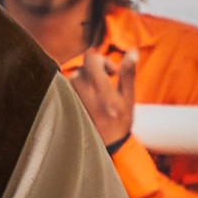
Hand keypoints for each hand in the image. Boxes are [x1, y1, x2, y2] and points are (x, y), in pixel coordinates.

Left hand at [66, 36, 139, 156]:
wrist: (106, 146)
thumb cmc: (120, 121)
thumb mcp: (128, 98)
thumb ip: (128, 73)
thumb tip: (133, 51)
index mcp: (99, 88)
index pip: (91, 57)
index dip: (103, 60)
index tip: (112, 73)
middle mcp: (82, 91)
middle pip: (84, 65)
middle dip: (97, 70)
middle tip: (108, 83)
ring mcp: (71, 98)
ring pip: (76, 75)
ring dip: (88, 80)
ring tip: (99, 95)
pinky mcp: (65, 104)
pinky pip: (68, 87)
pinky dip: (79, 89)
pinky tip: (89, 102)